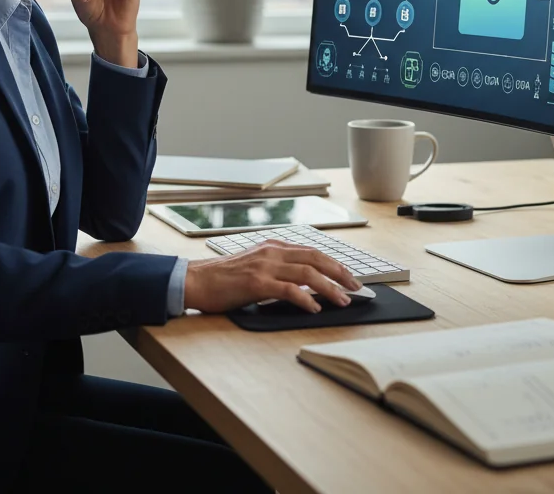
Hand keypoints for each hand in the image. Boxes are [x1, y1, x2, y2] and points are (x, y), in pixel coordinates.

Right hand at [183, 240, 360, 313]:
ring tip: (343, 300)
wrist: (196, 280)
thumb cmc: (224, 279)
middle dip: (340, 273)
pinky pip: (288, 289)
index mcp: (273, 246)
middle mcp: (272, 252)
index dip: (334, 264)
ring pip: (307, 273)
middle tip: (356, 287)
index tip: (349, 276)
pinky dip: (305, 298)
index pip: (312, 251)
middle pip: (315, 259)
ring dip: (329, 287)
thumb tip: (305, 284)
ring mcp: (264, 266)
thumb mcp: (255, 266)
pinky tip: (315, 307)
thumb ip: (278, 269)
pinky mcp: (256, 283)